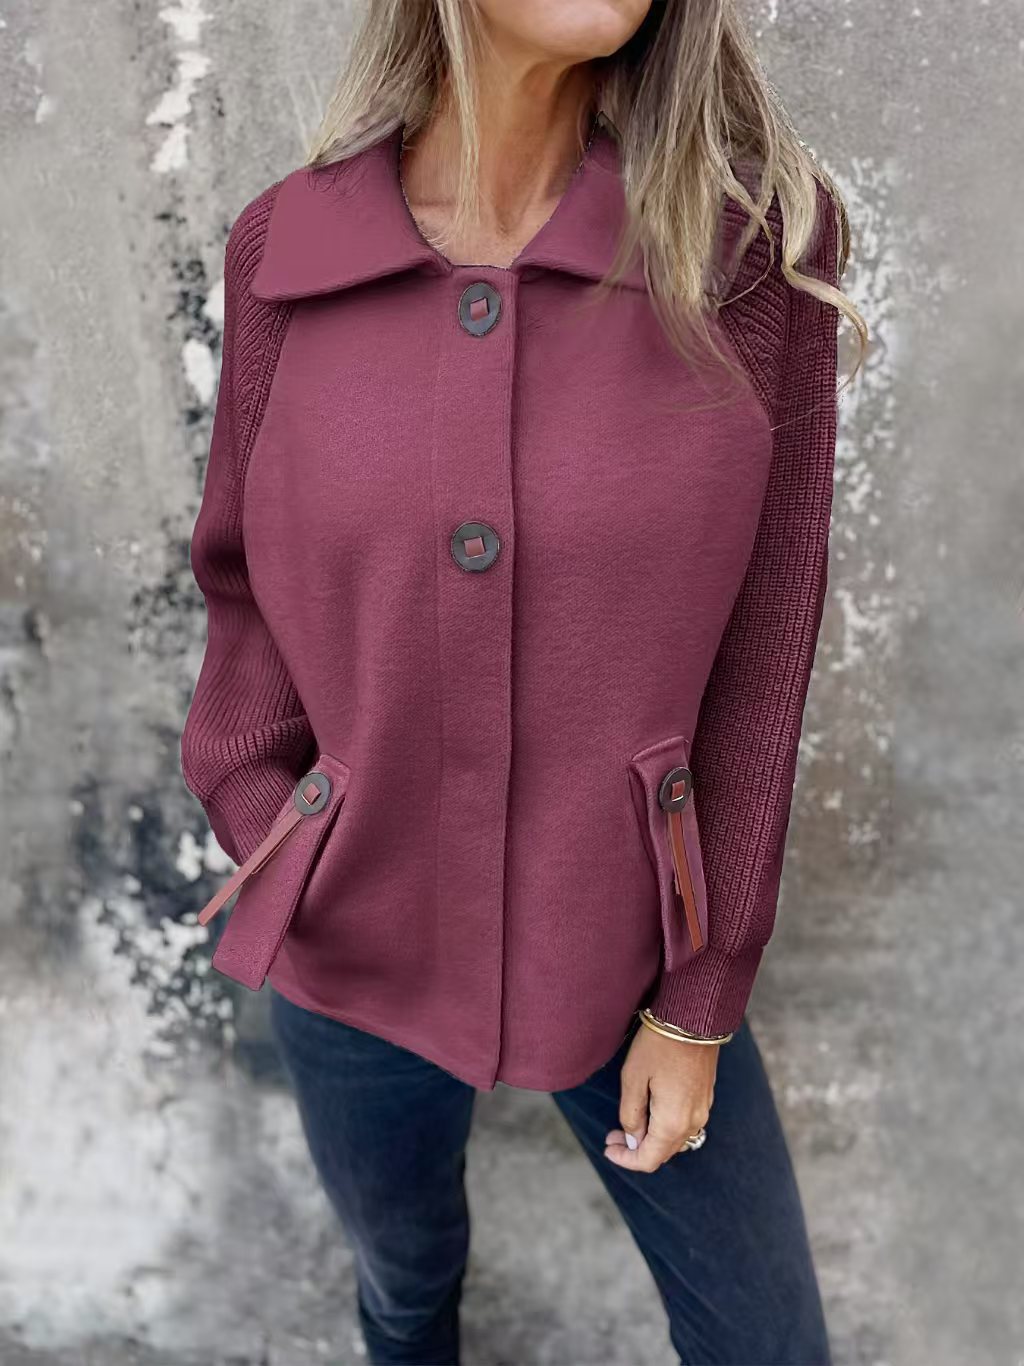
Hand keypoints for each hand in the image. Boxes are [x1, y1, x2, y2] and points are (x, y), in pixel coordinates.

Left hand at [603, 1022, 719, 1172]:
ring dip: (651, 1139)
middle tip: (613, 1135)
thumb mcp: (633, 1079)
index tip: (608, 1148)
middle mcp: (693, 1122)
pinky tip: (650, 1111)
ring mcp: (703, 1110)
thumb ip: (631, 1115)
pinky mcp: (705, 1097)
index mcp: (673, 1123)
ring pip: (674, 1140)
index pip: (649, 1159)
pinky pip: (684, 1124)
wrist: (692, 1018)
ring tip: (628, 1124)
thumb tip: (632, 1140)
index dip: (626, 1160)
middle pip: (663, 1153)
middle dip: (635, 1150)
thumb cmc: (658, 1045)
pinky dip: (665, 1127)